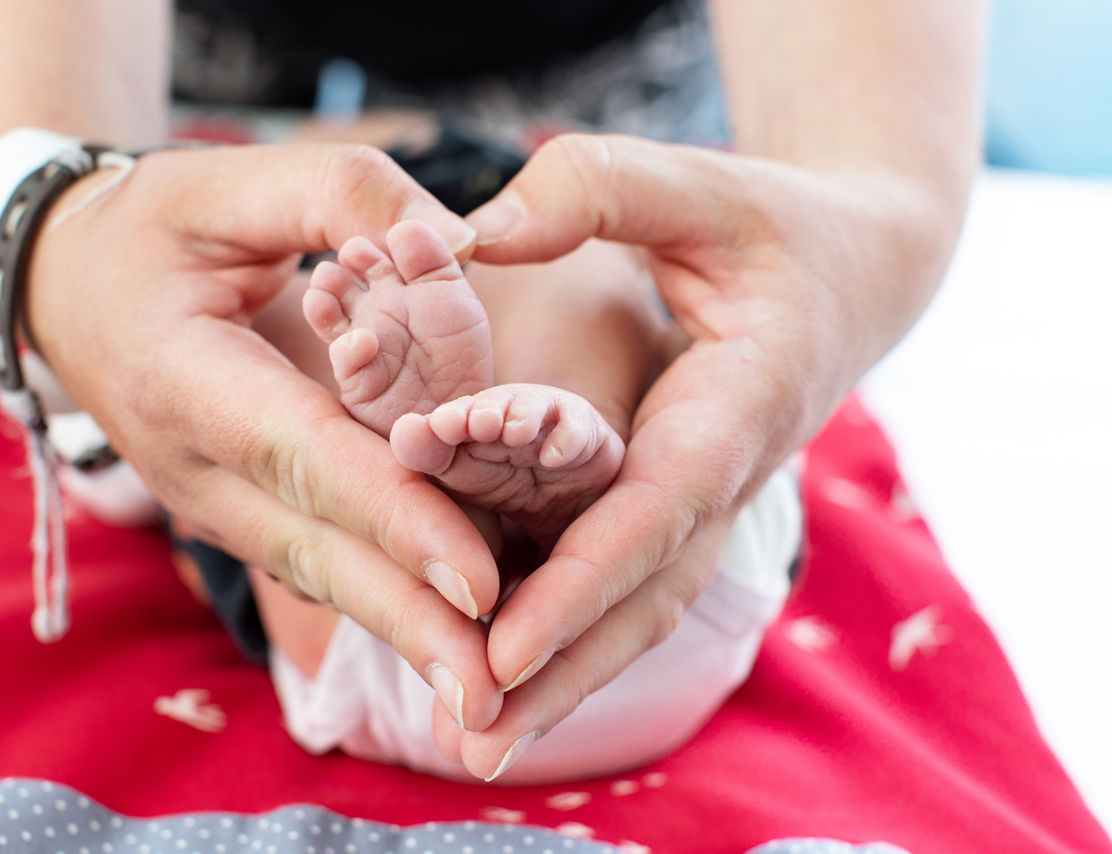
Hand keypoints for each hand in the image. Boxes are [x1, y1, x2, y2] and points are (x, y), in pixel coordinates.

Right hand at [26, 143, 506, 730]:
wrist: (63, 286)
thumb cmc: (149, 227)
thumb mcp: (230, 181)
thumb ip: (345, 190)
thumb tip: (460, 238)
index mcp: (187, 382)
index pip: (307, 457)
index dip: (394, 519)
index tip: (478, 585)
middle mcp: (196, 467)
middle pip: (320, 554)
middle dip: (411, 625)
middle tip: (494, 699)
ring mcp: (213, 503)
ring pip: (321, 576)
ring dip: (403, 635)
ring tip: (483, 700)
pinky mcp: (239, 514)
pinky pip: (319, 564)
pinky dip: (383, 604)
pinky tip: (448, 644)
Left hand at [439, 134, 959, 776]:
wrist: (860, 273)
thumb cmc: (779, 224)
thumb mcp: (702, 184)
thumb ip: (598, 189)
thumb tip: (475, 233)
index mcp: (730, 410)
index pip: (651, 512)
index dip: (580, 584)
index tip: (505, 650)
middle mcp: (719, 476)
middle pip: (641, 598)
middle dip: (560, 674)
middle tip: (471, 747)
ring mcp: (706, 502)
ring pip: (637, 610)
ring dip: (564, 681)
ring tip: (477, 746)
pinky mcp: (682, 506)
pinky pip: (628, 586)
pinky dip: (574, 639)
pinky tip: (509, 681)